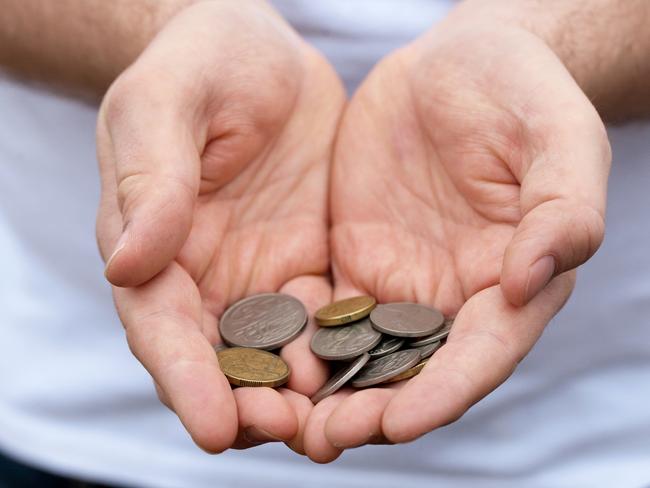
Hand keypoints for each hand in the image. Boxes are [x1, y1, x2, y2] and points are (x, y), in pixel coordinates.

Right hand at [95, 1, 344, 453]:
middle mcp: (205, 277)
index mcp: (155, 246)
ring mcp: (260, 275)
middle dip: (249, 404)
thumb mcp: (166, 105)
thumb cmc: (199, 65)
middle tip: (288, 432)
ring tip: (338, 423)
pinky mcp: (309, 264)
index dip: (186, 380)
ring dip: (303, 393)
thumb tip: (127, 263)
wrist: (257, 53)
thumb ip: (152, 180)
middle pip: (221, 360)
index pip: (162, 327)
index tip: (214, 428)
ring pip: (277, 354)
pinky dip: (344, 352)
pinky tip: (375, 368)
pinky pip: (327, 320)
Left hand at [304, 18, 609, 460]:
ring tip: (282, 421)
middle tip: (324, 438)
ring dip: (326, 393)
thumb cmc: (520, 93)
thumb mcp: (557, 138)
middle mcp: (456, 298)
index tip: (399, 423)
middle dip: (373, 412)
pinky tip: (263, 360)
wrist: (456, 66)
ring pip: (363, 356)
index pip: (482, 353)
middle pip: (416, 373)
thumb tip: (532, 281)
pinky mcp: (355, 264)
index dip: (444, 392)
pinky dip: (297, 344)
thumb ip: (562, 210)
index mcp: (513, 282)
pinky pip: (323, 314)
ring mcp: (401, 284)